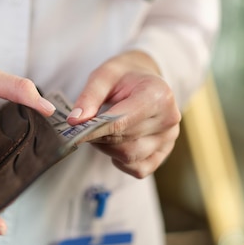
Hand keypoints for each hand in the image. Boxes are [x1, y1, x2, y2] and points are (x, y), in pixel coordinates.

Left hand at [66, 51, 180, 177]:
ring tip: (101, 131)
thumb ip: (89, 97)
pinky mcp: (163, 154)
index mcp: (158, 95)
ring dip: (107, 148)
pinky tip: (115, 143)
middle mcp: (169, 118)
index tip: (75, 133)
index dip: (95, 130)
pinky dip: (120, 160)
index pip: (122, 122)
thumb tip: (75, 121)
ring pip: (129, 156)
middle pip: (124, 140)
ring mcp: (169, 138)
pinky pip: (138, 168)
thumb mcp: (103, 76)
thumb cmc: (123, 77)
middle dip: (99, 137)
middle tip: (84, 128)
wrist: (144, 80)